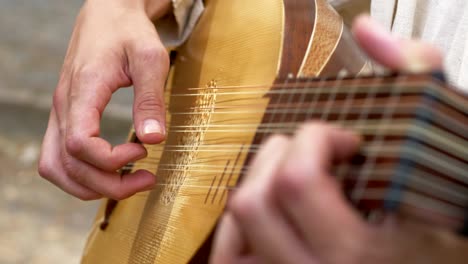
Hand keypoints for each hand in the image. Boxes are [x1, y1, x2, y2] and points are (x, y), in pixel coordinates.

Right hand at [38, 0, 171, 199]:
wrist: (108, 14)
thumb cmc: (129, 32)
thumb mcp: (149, 58)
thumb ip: (150, 99)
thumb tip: (154, 140)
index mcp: (83, 90)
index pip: (80, 144)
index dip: (112, 160)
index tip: (144, 152)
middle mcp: (63, 106)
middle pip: (69, 165)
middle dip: (108, 184)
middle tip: (146, 179)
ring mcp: (60, 113)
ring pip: (57, 168)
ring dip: (90, 186)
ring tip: (126, 181)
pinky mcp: (65, 116)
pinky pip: (58, 158)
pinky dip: (79, 175)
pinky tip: (108, 171)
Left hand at [210, 16, 465, 262]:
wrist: (427, 263)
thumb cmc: (435, 223)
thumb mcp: (437, 159)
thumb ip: (415, 81)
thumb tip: (368, 30)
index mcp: (360, 250)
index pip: (299, 182)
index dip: (315, 140)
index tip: (343, 139)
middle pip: (257, 199)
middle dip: (281, 154)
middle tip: (311, 150)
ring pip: (238, 222)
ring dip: (260, 179)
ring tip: (295, 174)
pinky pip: (229, 252)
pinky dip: (242, 218)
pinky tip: (275, 205)